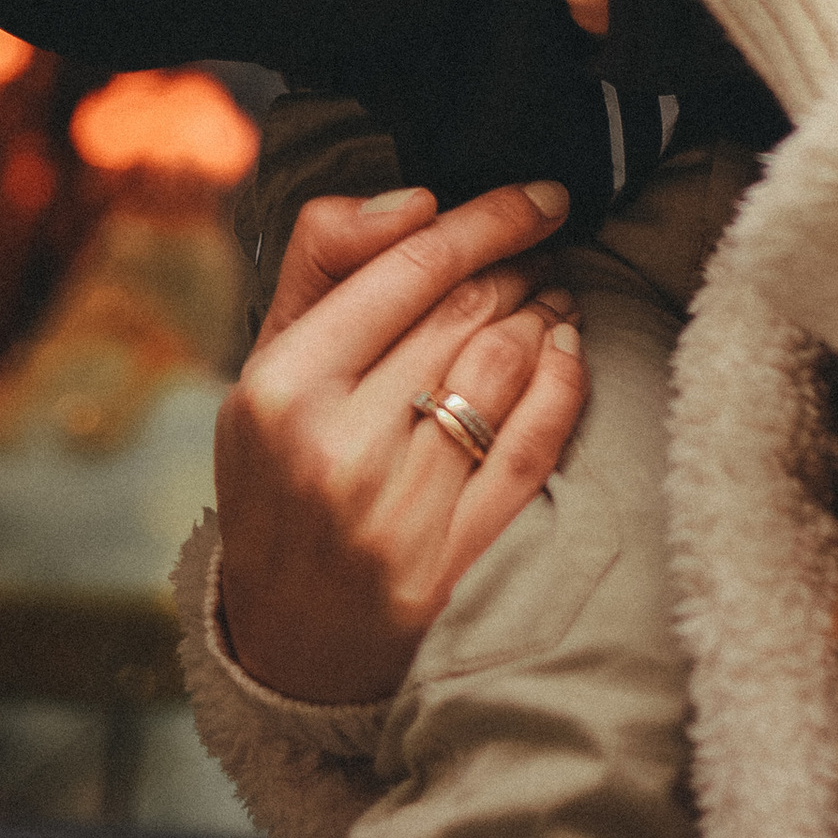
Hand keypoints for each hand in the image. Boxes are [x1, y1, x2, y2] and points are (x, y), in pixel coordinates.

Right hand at [213, 179, 586, 704]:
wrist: (285, 643)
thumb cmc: (281, 477)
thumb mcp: (269, 366)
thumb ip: (326, 262)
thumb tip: (419, 202)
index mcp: (282, 390)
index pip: (409, 270)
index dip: (489, 219)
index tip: (540, 195)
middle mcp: (336, 450)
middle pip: (465, 313)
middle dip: (521, 264)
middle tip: (547, 246)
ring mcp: (397, 514)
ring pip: (504, 368)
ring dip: (546, 314)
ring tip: (555, 293)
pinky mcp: (451, 564)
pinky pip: (532, 446)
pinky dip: (564, 382)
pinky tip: (567, 349)